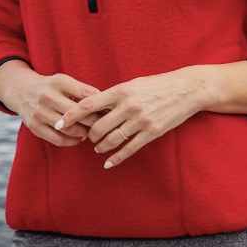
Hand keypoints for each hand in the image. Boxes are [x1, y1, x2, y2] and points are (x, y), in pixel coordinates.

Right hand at [0, 62, 102, 146]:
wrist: (21, 90)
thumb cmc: (50, 87)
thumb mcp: (64, 81)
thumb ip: (83, 91)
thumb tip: (107, 105)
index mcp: (58, 82)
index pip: (86, 94)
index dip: (101, 104)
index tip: (110, 110)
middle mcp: (48, 96)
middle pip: (79, 113)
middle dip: (95, 121)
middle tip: (105, 125)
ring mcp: (40, 112)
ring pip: (70, 129)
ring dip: (85, 133)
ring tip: (92, 132)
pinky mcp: (34, 127)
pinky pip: (59, 139)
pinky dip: (72, 141)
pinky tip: (79, 138)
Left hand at [54, 67, 208, 167]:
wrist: (187, 89)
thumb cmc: (158, 85)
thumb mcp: (133, 84)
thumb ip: (114, 95)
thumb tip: (94, 105)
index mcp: (121, 90)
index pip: (88, 104)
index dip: (71, 116)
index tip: (59, 123)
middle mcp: (129, 106)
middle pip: (97, 127)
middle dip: (88, 136)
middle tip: (85, 138)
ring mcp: (141, 120)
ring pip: (111, 140)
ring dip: (101, 147)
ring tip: (98, 148)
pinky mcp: (152, 132)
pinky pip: (129, 149)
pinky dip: (116, 158)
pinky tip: (108, 163)